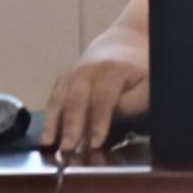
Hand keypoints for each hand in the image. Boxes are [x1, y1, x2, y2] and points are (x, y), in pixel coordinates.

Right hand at [42, 43, 148, 161]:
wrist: (124, 43)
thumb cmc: (139, 71)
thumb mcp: (146, 84)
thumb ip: (132, 102)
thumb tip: (113, 116)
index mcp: (112, 70)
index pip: (103, 99)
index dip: (99, 122)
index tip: (95, 143)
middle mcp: (88, 70)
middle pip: (76, 100)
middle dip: (71, 126)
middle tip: (66, 149)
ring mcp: (72, 74)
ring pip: (60, 98)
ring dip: (52, 123)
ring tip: (47, 145)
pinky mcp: (64, 80)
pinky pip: (53, 98)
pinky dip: (48, 118)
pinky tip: (45, 136)